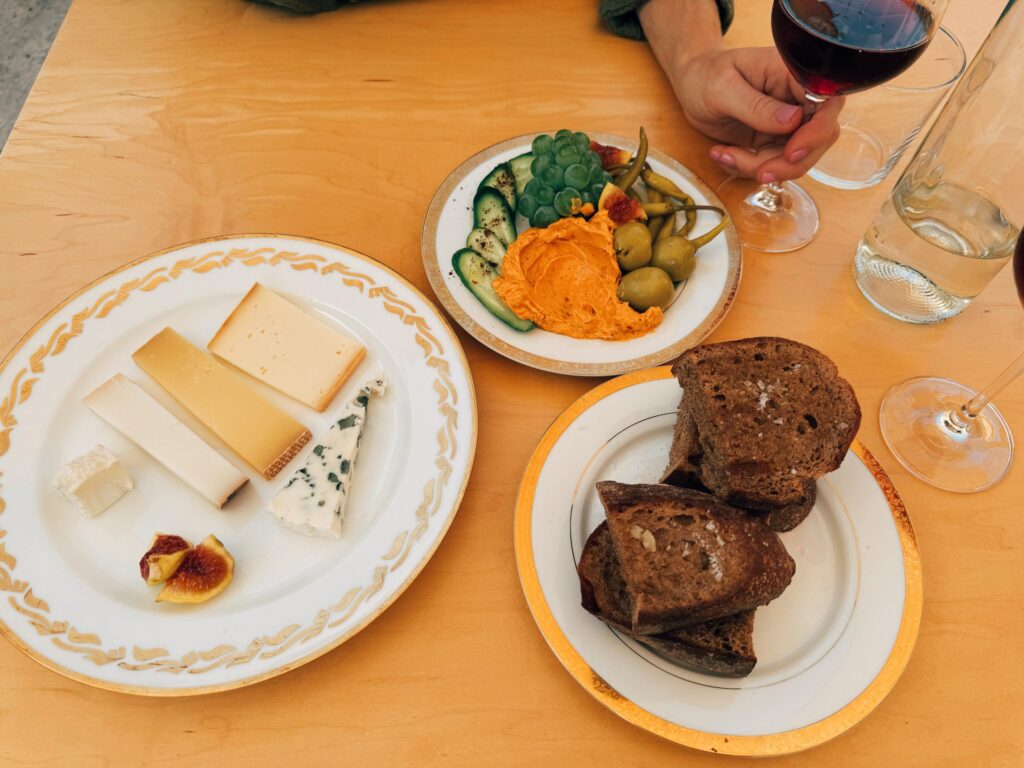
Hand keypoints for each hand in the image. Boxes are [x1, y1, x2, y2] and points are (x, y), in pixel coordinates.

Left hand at [671, 46, 842, 182]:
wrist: (692, 84)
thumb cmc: (706, 75)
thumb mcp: (724, 87)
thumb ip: (757, 105)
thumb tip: (793, 120)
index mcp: (793, 74)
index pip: (826, 104)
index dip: (816, 133)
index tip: (790, 153)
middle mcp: (798, 99)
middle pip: (818, 138)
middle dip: (789, 163)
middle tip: (758, 171)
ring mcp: (788, 123)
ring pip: (795, 159)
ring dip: (760, 167)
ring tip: (724, 155)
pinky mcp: (773, 140)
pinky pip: (772, 164)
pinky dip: (747, 167)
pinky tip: (723, 154)